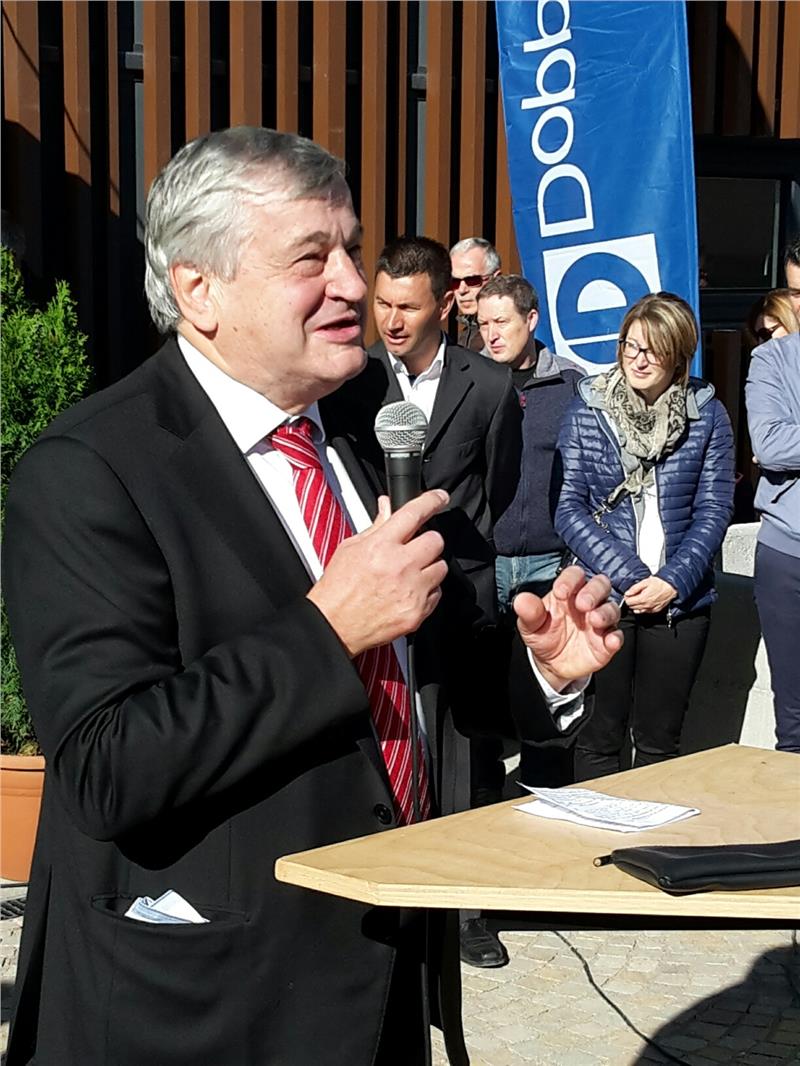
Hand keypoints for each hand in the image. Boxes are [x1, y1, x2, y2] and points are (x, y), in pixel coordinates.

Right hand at [307, 490, 449, 656]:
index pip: (414, 513)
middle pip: (436, 540)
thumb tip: (388, 506)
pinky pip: (437, 593)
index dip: (432, 501)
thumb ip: (376, 526)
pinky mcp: (418, 611)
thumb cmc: (338, 590)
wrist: (334, 627)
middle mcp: (399, 566)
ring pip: (441, 567)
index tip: (440, 498)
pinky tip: (407, 593)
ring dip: (429, 567)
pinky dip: (426, 591)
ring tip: (409, 574)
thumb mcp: (350, 548)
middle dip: (426, 541)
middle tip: (413, 550)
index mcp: (380, 546)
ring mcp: (411, 590)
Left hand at [513, 566, 622, 691]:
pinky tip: (610, 641)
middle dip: (593, 591)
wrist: (551, 664)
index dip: (570, 579)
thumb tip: (521, 600)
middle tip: (583, 603)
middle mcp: (587, 602)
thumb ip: (529, 612)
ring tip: (594, 620)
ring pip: (611, 608)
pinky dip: (615, 638)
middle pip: (600, 585)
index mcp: (568, 592)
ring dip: (606, 612)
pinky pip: (617, 636)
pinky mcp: (606, 641)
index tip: (561, 591)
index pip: (575, 575)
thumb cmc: (544, 635)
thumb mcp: (530, 625)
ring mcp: (599, 621)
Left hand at [623, 575, 676, 613]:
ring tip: (640, 597)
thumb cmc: (659, 583)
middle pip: (632, 607)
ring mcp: (651, 609)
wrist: (670, 587)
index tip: (629, 594)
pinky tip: (645, 601)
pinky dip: (643, 608)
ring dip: (636, 605)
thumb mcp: (645, 582)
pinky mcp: (655, 610)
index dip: (627, 597)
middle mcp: (646, 606)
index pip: (628, 602)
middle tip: (634, 595)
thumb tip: (627, 593)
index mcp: (642, 599)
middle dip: (631, 601)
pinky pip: (645, 611)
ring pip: (638, 610)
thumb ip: (634, 588)